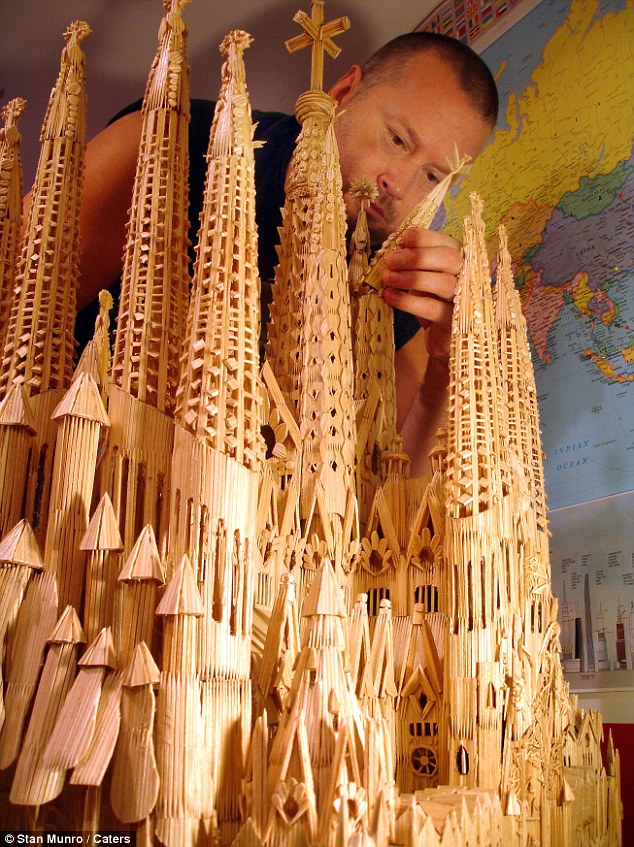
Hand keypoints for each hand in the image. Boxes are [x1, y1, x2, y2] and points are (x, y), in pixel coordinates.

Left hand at [381, 227, 459, 359]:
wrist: (441, 339)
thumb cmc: (432, 302)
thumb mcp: (424, 279)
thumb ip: (416, 263)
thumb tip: (395, 249)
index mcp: (462, 261)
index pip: (448, 242)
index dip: (426, 238)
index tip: (403, 238)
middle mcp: (469, 277)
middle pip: (449, 259)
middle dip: (416, 257)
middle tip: (390, 261)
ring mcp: (465, 300)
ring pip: (442, 283)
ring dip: (411, 278)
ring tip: (388, 278)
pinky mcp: (455, 322)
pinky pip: (432, 308)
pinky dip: (408, 301)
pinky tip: (390, 296)